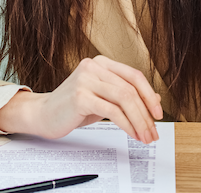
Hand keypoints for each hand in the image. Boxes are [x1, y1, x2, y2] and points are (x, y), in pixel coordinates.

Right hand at [0, 56, 162, 143]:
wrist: (42, 115)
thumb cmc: (73, 107)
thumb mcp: (103, 98)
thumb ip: (125, 96)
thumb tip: (154, 99)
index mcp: (101, 63)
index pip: (134, 75)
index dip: (149, 95)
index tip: (158, 114)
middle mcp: (94, 66)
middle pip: (131, 88)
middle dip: (146, 113)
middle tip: (153, 132)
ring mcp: (86, 80)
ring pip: (124, 99)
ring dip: (139, 121)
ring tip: (145, 136)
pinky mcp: (80, 96)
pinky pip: (112, 111)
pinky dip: (126, 124)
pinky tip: (132, 133)